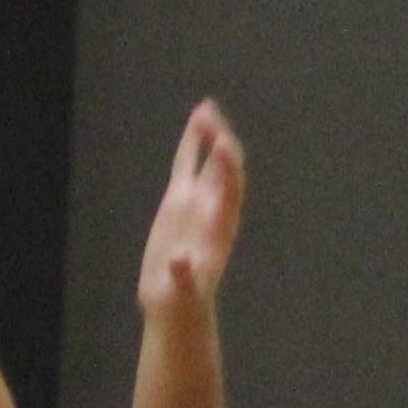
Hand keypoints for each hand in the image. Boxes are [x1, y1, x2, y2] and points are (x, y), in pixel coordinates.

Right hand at [137, 103, 247, 308]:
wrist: (176, 300)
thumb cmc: (183, 298)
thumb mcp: (184, 289)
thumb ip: (184, 274)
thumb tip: (179, 262)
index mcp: (222, 225)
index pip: (231, 188)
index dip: (228, 166)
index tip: (221, 144)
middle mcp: (215, 206)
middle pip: (224, 166)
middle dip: (220, 140)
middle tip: (209, 114)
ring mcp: (199, 200)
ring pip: (208, 159)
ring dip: (209, 134)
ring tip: (205, 107)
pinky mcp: (180, 199)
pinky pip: (186, 165)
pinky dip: (191, 144)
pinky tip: (194, 123)